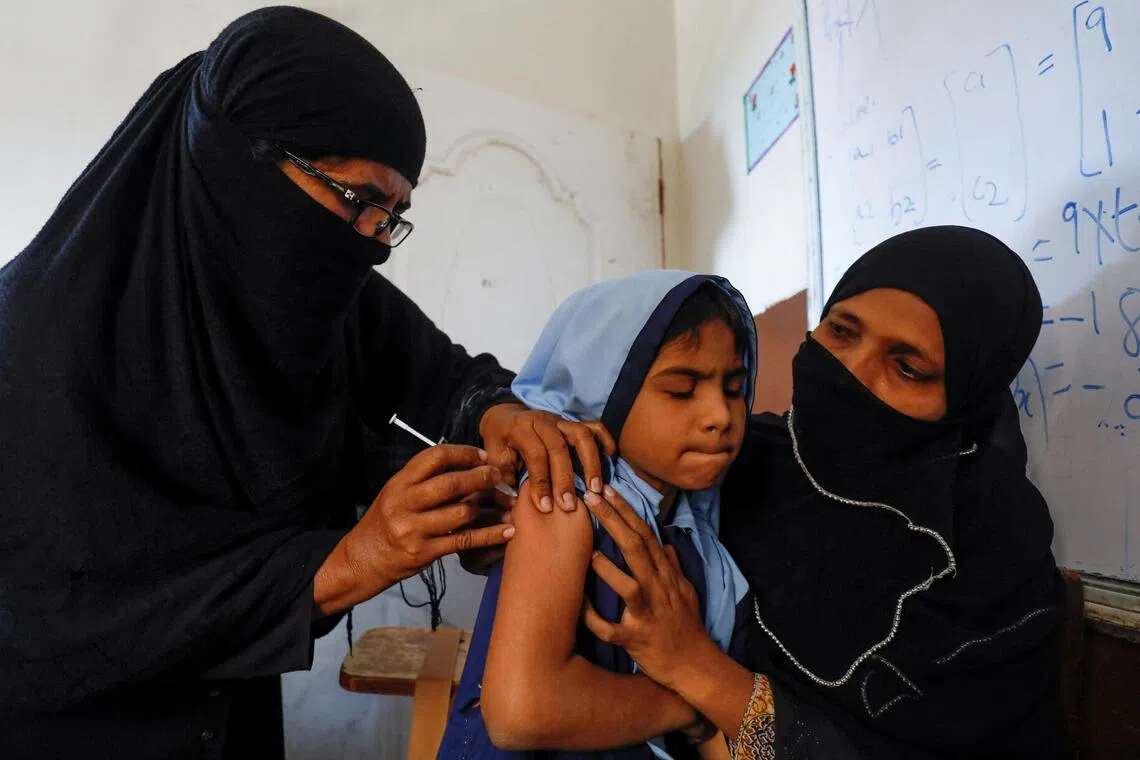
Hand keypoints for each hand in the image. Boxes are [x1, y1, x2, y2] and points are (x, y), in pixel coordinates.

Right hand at [342, 445, 514, 596]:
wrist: (363, 559)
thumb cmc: (387, 521)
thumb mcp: (397, 492)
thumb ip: (425, 479)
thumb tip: (466, 463)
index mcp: (400, 483)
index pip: (435, 457)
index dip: (463, 453)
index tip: (483, 456)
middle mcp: (405, 503)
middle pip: (451, 483)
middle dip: (481, 477)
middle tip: (498, 476)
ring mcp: (414, 529)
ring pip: (461, 512)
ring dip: (489, 507)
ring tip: (507, 503)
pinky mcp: (425, 552)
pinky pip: (465, 541)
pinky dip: (490, 535)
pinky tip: (508, 530)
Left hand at [479, 403, 615, 513]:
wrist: (504, 419)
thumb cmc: (499, 444)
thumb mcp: (494, 460)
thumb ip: (503, 480)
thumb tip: (514, 507)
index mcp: (520, 428)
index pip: (535, 455)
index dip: (541, 482)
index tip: (545, 508)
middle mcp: (543, 421)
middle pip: (559, 448)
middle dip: (565, 479)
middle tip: (569, 506)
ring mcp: (561, 420)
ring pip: (582, 435)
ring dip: (591, 463)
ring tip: (595, 489)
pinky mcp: (573, 423)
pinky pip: (595, 427)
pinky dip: (606, 441)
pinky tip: (610, 460)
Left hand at [580, 487, 708, 689]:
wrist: (694, 666)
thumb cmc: (687, 627)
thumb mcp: (687, 592)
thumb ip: (674, 567)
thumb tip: (666, 545)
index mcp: (665, 575)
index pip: (645, 535)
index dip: (626, 511)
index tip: (608, 490)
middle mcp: (658, 590)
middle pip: (635, 549)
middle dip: (613, 522)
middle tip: (592, 499)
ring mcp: (647, 614)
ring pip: (628, 587)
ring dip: (607, 569)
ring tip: (588, 552)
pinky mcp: (635, 639)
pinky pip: (611, 629)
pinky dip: (594, 618)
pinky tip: (578, 604)